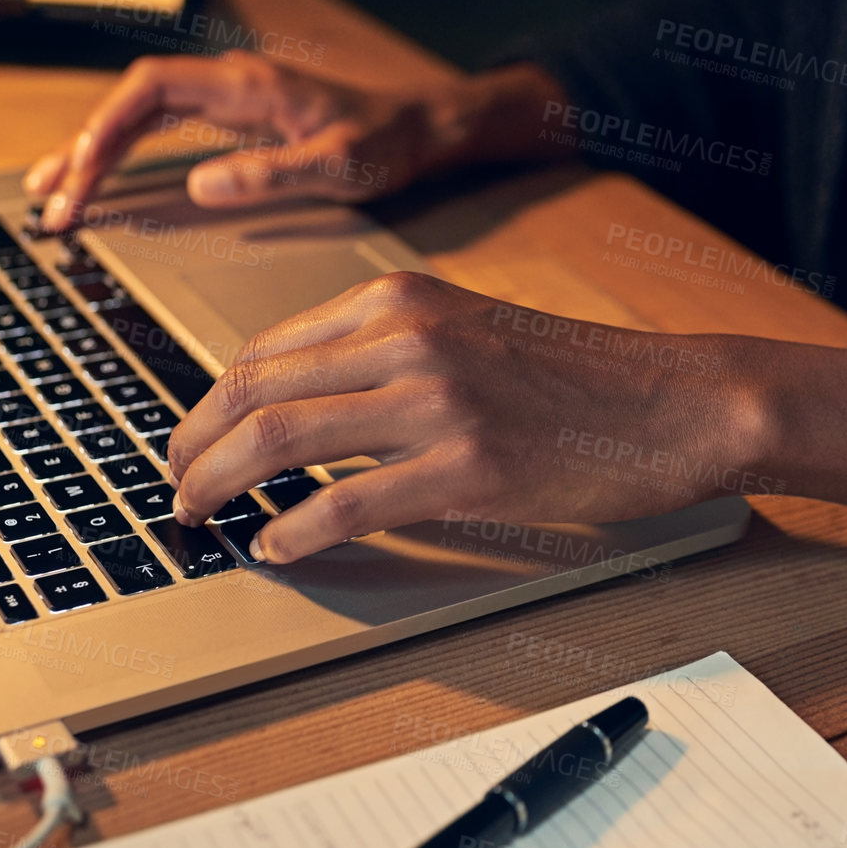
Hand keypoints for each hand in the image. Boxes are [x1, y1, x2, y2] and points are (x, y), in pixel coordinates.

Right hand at [24, 50, 462, 230]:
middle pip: (133, 104)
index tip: (81, 170)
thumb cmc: (387, 141)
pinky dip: (125, 153)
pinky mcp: (232, 120)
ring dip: (94, 152)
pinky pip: (162, 130)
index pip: (151, 89)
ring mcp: (227, 101)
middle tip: (53, 203)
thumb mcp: (339, 164)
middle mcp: (228, 85)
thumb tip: (200, 184)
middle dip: (86, 150)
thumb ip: (272, 173)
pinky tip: (98, 179)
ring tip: (48, 192)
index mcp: (245, 87)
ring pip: (140, 116)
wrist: (420, 126)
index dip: (107, 126)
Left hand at [164, 271, 764, 563]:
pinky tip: (276, 547)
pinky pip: (346, 502)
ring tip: (196, 515)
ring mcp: (437, 401)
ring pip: (280, 440)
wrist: (672, 402)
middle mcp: (409, 338)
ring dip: (219, 485)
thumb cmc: (579, 377)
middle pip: (255, 390)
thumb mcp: (471, 331)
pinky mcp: (467, 468)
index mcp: (403, 300)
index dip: (208, 402)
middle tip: (174, 484)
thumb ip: (387, 352)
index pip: (266, 350)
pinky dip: (293, 531)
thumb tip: (301, 404)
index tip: (190, 438)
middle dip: (192, 445)